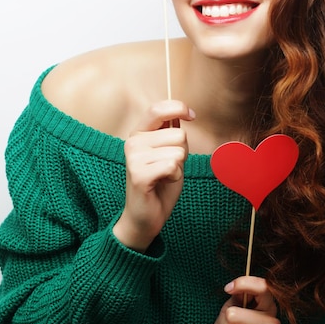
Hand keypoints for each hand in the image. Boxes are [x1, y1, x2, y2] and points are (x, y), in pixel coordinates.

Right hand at [113, 100, 194, 251]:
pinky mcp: (138, 174)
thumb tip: (181, 112)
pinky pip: (172, 165)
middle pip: (179, 134)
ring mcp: (134, 157)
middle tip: (168, 166)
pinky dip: (175, 176)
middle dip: (182, 152)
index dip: (178, 108)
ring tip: (164, 175)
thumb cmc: (160, 183)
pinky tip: (162, 182)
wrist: (146, 216)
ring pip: (178, 151)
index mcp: (139, 133)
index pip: (157, 109)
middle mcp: (133, 142)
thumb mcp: (170, 153)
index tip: (191, 115)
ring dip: (178, 166)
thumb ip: (172, 133)